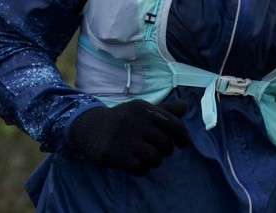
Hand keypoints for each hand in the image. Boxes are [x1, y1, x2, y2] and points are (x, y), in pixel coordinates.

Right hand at [66, 98, 189, 175]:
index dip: (182, 137)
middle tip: (157, 150)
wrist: (90, 128)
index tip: (181, 144)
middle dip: (165, 151)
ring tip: (145, 157)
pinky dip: (142, 169)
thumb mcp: (141, 110)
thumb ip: (164, 110)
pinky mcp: (117, 155)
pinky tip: (135, 163)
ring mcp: (126, 139)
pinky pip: (141, 169)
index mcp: (144, 109)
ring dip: (154, 161)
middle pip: (166, 144)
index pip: (174, 125)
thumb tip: (186, 105)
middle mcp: (137, 122)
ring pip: (156, 158)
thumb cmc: (122, 120)